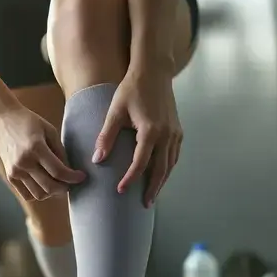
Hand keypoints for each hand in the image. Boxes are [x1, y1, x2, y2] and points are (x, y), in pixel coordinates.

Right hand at [0, 104, 85, 200]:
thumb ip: (60, 151)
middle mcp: (24, 162)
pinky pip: (27, 195)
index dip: (73, 177)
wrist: (0, 119)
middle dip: (65, 188)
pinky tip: (43, 184)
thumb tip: (70, 170)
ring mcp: (15, 171)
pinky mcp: (9, 176)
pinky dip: (38, 193)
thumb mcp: (49, 130)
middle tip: (71, 183)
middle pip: (50, 187)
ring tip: (57, 183)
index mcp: (36, 148)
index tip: (82, 176)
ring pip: (39, 195)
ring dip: (52, 192)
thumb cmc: (27, 121)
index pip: (59, 171)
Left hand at [94, 72, 182, 207]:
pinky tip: (161, 176)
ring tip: (152, 195)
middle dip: (152, 188)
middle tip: (144, 205)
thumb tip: (97, 159)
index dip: (130, 178)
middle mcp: (167, 134)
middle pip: (160, 169)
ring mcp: (175, 133)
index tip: (121, 191)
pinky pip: (174, 155)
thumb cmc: (132, 89)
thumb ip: (106, 136)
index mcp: (150, 131)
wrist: (154, 72)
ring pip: (170, 164)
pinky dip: (168, 168)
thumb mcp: (115, 111)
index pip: (140, 162)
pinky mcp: (178, 130)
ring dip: (162, 181)